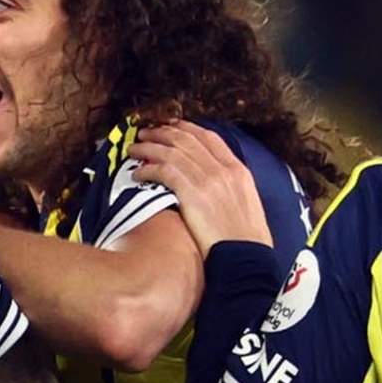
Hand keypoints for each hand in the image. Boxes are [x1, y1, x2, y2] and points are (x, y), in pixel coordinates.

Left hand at [125, 120, 272, 250]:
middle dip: (163, 133)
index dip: (187, 128)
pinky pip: (164, 172)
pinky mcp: (192, 194)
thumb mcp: (247, 203)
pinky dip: (148, 169)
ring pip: (172, 152)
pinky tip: (137, 173)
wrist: (246, 256)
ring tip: (134, 149)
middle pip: (187, 140)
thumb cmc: (246, 240)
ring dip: (149, 148)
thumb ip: (230, 187)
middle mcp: (222, 169)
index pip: (209, 138)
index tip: (172, 126)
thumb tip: (212, 185)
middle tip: (146, 133)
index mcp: (238, 170)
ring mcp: (208, 180)